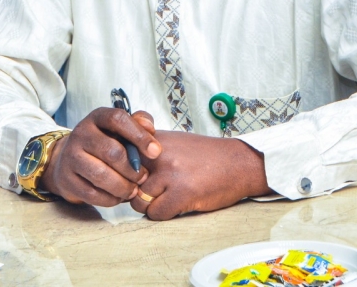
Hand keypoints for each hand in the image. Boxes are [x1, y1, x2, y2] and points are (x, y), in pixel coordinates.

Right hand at [38, 107, 162, 206]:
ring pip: (101, 175)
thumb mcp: (119, 129)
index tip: (156, 152)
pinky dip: (110, 199)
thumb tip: (150, 129)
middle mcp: (81, 134)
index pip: (117, 119)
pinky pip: (92, 193)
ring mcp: (71, 156)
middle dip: (133, 169)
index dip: (139, 135)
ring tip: (132, 190)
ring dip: (123, 187)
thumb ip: (138, 123)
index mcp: (97, 118)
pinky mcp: (67, 179)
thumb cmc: (103, 144)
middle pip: (112, 152)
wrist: (68, 160)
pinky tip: (117, 196)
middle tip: (143, 178)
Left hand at [130, 131, 272, 219]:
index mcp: (152, 141)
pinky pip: (156, 213)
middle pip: (126, 182)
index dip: (121, 172)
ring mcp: (170, 174)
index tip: (128, 177)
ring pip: (139, 200)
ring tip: (165, 198)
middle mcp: (157, 155)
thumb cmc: (205, 154)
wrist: (238, 162)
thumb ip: (146, 150)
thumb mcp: (171, 142)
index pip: (118, 157)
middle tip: (150, 192)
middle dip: (134, 191)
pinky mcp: (182, 193)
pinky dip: (164, 214)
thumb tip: (121, 166)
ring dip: (149, 205)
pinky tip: (176, 205)